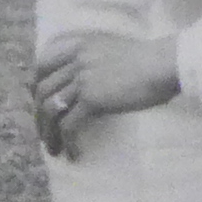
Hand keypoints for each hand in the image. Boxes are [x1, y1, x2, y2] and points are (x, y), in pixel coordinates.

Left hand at [31, 30, 181, 157]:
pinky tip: (74, 154)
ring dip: (48, 133)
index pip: (42, 67)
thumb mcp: (113, 50)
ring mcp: (81, 79)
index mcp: (77, 47)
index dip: (36, 88)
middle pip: (42, 90)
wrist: (165, 64)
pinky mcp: (92, 99)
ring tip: (54, 149)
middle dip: (39, 116)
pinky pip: (69, 125)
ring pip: (50, 109)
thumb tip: (89, 82)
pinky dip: (67, 141)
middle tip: (44, 134)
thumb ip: (94, 60)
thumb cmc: (150, 60)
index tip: (39, 105)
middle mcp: (74, 61)